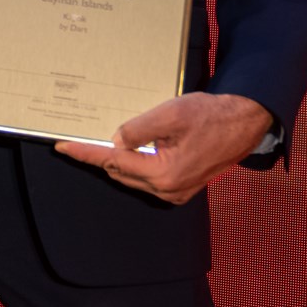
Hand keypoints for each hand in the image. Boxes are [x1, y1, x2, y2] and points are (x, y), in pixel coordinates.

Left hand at [54, 92, 273, 205]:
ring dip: (117, 159)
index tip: (62, 146)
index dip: (86, 153)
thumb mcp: (171, 114)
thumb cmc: (211, 116)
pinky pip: (147, 178)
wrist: (244, 123)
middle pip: (120, 171)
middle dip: (100, 155)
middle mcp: (168, 189)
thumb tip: (115, 142)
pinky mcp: (182, 187)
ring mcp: (176, 192)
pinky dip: (134, 164)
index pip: (113, 162)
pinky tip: (129, 147)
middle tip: (81, 136)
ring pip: (132, 176)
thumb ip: (138, 130)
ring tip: (102, 139)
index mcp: (163, 174)